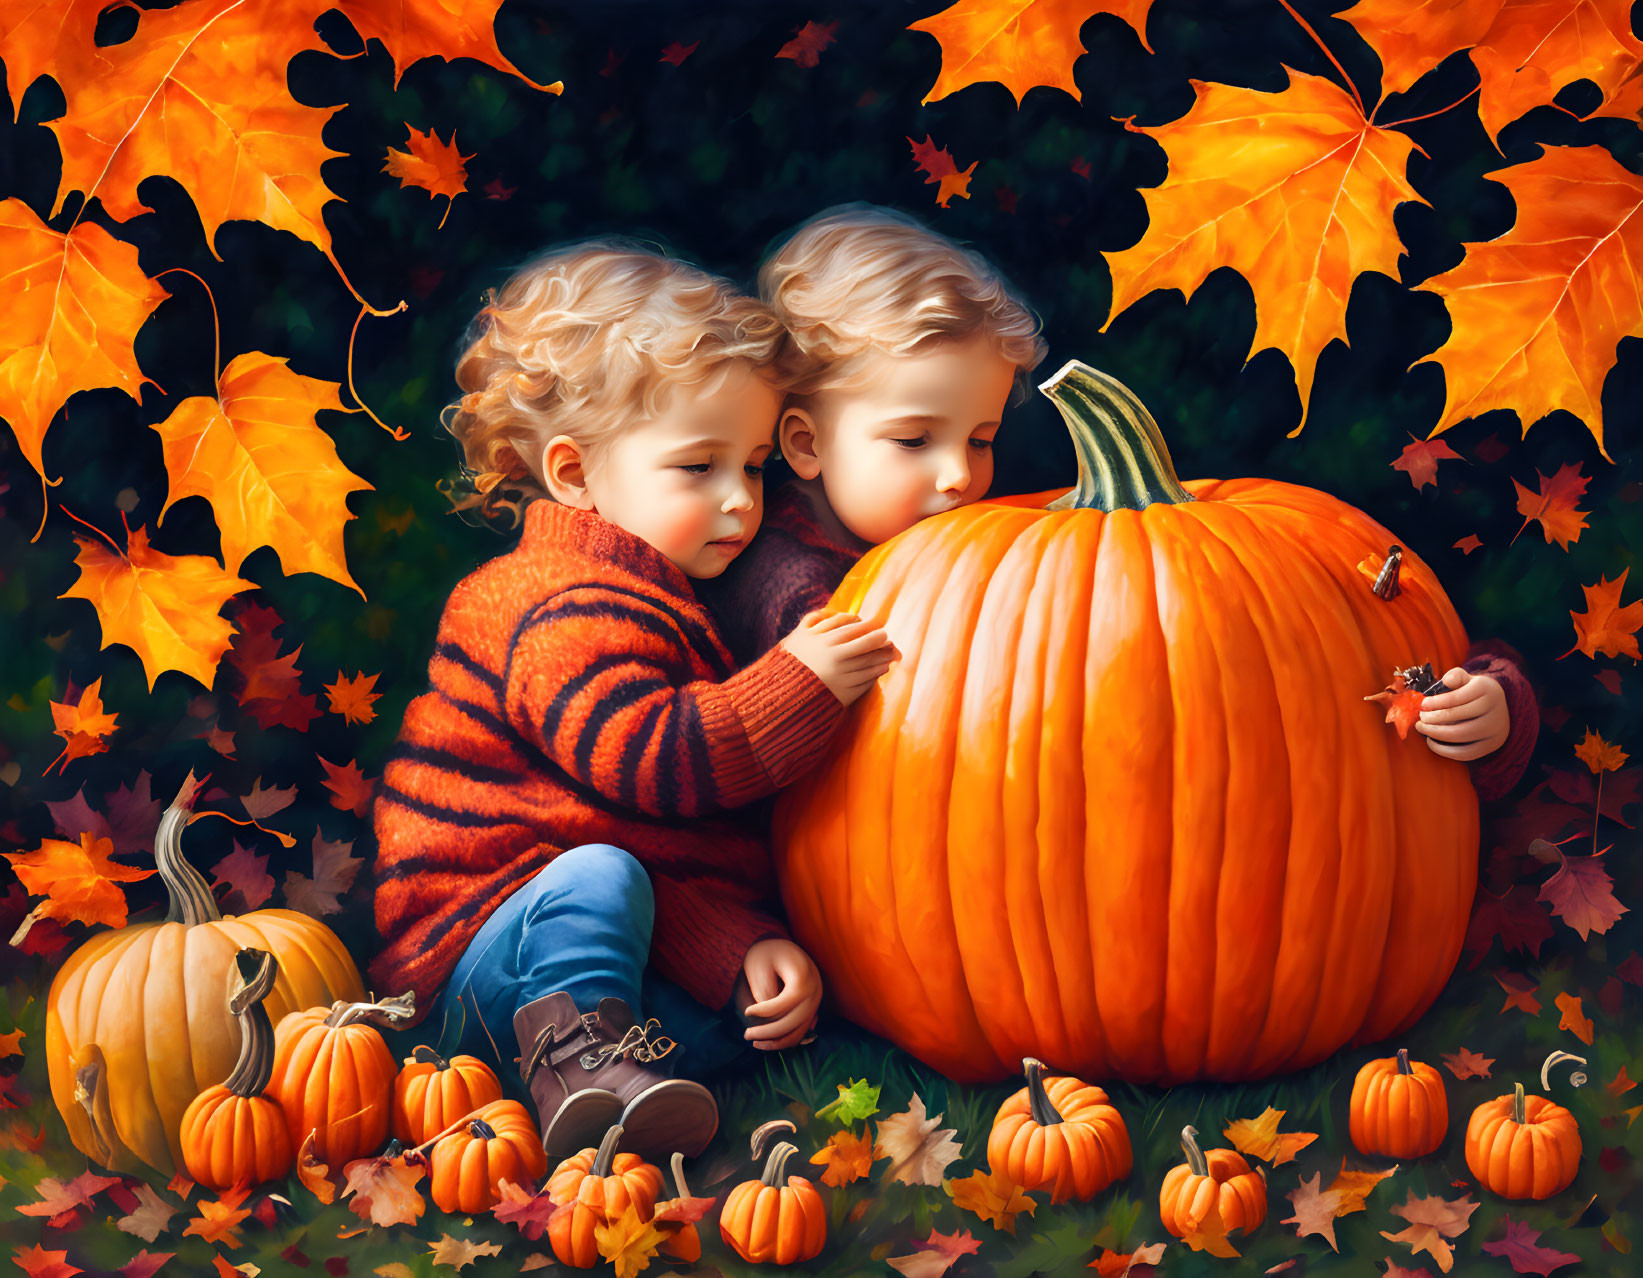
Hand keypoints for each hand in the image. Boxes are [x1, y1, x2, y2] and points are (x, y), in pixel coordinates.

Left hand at [737, 938, 822, 1051]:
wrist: (782, 947)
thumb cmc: (766, 953)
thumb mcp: (759, 965)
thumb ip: (763, 991)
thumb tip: (766, 1021)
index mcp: (803, 974)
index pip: (786, 1001)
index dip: (765, 1011)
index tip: (746, 1011)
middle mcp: (815, 990)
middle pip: (794, 1021)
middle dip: (768, 1032)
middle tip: (746, 1035)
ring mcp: (816, 1002)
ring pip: (799, 1032)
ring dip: (776, 1042)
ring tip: (754, 1041)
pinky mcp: (812, 1010)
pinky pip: (800, 1031)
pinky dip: (784, 1040)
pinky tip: (765, 1041)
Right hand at [779, 609, 897, 706]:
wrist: (782, 692)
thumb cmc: (791, 659)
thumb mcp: (799, 634)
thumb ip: (815, 618)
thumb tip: (836, 613)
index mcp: (828, 641)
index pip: (860, 630)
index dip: (874, 628)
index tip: (880, 627)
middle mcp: (839, 659)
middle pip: (870, 647)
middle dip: (883, 643)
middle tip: (888, 640)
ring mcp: (843, 678)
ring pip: (872, 666)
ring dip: (884, 659)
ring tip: (889, 656)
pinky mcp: (845, 694)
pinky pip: (867, 683)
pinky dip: (876, 675)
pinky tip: (879, 670)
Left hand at [1416, 667, 1508, 761]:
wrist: (1497, 707)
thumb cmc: (1473, 692)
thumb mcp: (1467, 679)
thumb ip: (1455, 676)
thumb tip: (1446, 681)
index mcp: (1487, 690)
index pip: (1457, 697)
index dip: (1436, 702)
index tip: (1423, 705)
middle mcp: (1495, 710)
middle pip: (1458, 717)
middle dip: (1433, 718)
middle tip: (1421, 718)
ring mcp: (1495, 730)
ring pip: (1461, 735)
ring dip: (1435, 733)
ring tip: (1422, 728)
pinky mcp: (1491, 745)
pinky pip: (1465, 753)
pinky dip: (1444, 750)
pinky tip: (1431, 741)